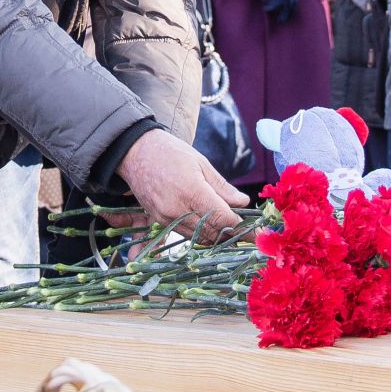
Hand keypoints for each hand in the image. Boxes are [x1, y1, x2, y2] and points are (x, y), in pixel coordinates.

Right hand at [115, 130, 246, 240]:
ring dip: (217, 237)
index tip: (254, 231)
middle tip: (247, 233)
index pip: (223, 219)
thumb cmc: (171, 152)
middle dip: (232, 235)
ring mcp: (166, 218)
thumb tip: (243, 203)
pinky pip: (185, 235)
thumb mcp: (201, 163)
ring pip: (199, 238)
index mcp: (192, 191)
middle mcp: (178, 209)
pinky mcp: (158, 221)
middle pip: (212, 233)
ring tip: (231, 231)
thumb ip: (222, 187)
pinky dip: (201, 235)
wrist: (136, 152)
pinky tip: (211, 228)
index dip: (241, 227)